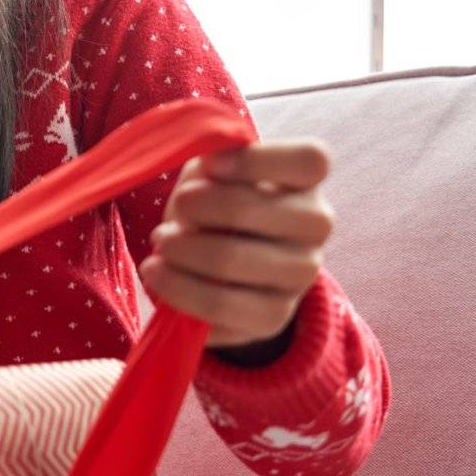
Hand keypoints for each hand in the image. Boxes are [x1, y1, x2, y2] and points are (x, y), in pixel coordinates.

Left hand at [139, 138, 334, 350]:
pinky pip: (220, 306)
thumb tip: (206, 168)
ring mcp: (302, 275)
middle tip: (173, 211)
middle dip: (197, 208)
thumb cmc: (218, 203)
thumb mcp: (214, 172)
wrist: (226, 268)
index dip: (255, 159)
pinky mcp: (276, 316)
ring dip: (181, 252)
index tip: (210, 166)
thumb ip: (213, 162)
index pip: (310, 160)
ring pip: (232, 262)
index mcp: (307, 181)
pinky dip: (178, 289)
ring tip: (160, 244)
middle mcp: (316, 227)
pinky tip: (159, 276)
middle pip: (255, 210)